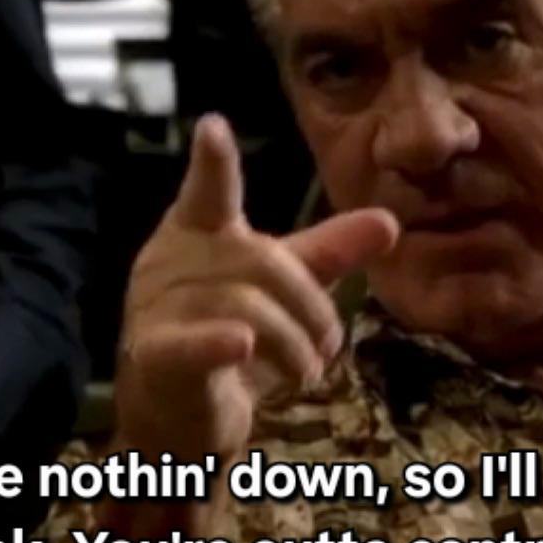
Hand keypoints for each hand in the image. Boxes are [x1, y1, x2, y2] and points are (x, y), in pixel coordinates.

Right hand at [115, 114, 397, 463]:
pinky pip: (189, 344)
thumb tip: (389, 221)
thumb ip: (327, 253)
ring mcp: (156, 309)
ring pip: (244, 309)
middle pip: (259, 262)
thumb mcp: (284, 290)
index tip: (213, 126)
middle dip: (309, 305)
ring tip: (308, 372)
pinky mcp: (153, 357)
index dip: (212, 163)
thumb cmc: (229, 337)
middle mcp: (170, 263)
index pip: (208, 194)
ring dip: (292, 346)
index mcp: (198, 234)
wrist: (180, 415)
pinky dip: (218, 344)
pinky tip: (242, 346)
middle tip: (330, 345)